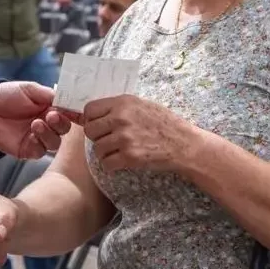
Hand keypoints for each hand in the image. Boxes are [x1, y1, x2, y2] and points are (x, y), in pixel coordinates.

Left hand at [0, 82, 72, 158]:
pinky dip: (39, 144)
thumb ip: (49, 95)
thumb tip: (68, 100)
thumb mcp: (30, 89)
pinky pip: (40, 151)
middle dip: (60, 124)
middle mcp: (47, 124)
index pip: (68, 113)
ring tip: (36, 124)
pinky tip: (31, 136)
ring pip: (54, 142)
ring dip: (49, 134)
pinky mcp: (28, 149)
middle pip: (64, 129)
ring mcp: (38, 138)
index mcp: (50, 108)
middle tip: (50, 116)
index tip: (72, 112)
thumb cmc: (8, 96)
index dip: (72, 113)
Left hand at [81, 94, 201, 172]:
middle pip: (90, 130)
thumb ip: (117, 108)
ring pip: (97, 149)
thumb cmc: (164, 123)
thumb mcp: (141, 105)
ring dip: (105, 153)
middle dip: (97, 137)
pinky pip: (106, 163)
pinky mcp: (129, 156)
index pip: (89, 110)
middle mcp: (121, 118)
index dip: (91, 119)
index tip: (99, 126)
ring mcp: (124, 138)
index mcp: (123, 103)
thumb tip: (85, 115)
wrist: (184, 144)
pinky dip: (111, 165)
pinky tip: (121, 161)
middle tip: (110, 140)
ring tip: (119, 151)